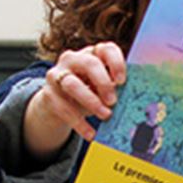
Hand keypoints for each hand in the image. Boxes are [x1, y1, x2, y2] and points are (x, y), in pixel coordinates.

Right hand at [25, 42, 125, 159]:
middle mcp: (73, 59)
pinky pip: (63, 107)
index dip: (116, 62)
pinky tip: (91, 133)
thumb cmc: (89, 91)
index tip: (122, 81)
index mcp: (92, 54)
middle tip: (113, 101)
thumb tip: (134, 100)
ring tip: (105, 116)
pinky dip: (79, 123)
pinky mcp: (48, 93)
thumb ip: (114, 87)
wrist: (58, 104)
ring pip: (72, 84)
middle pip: (89, 64)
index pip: (106, 49)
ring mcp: (57, 74)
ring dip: (91, 101)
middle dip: (103, 83)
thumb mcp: (101, 87)